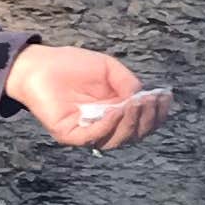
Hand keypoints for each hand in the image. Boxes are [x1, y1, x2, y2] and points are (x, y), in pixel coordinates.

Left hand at [7, 45, 169, 151]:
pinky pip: (94, 136)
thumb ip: (127, 83)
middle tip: (150, 101)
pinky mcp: (70, 135)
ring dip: (130, 123)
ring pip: (117, 140)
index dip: (157, 114)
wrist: (39, 64)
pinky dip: (109, 125)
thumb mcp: (108, 69)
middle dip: (146, 119)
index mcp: (116, 112)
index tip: (166, 98)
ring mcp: (87, 133)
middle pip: (134, 135)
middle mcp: (104, 127)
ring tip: (136, 103)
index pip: (142, 123)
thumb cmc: (72, 65)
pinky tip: (116, 110)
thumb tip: (143, 98)